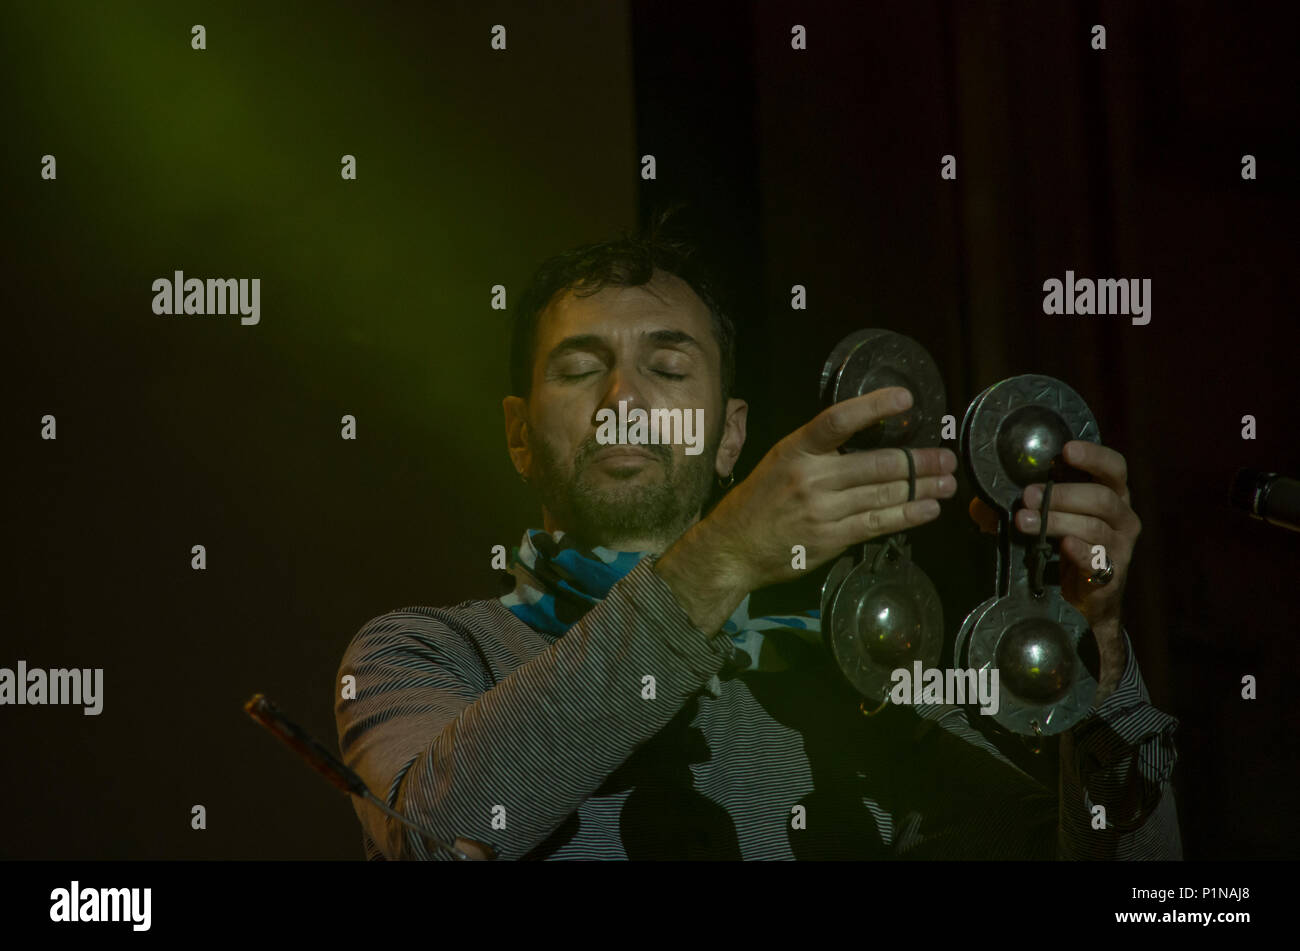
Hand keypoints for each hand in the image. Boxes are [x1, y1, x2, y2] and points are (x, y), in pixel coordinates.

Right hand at [677, 386, 957, 599]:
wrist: (733, 547)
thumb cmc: (759, 501)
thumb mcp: (780, 462)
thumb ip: (818, 452)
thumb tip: (867, 442)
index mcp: (796, 449)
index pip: (838, 420)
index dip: (873, 406)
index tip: (905, 399)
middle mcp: (810, 477)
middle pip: (876, 464)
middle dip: (919, 462)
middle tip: (945, 458)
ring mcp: (822, 510)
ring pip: (884, 495)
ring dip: (921, 488)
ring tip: (947, 483)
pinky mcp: (831, 539)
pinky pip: (877, 524)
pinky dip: (907, 516)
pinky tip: (927, 509)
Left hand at [969, 439, 1139, 691]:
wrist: (1081, 602)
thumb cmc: (1062, 549)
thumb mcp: (1042, 522)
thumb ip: (1017, 507)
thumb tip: (980, 503)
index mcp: (1111, 495)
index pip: (1113, 467)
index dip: (1093, 455)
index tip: (1065, 450)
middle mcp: (1122, 518)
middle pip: (1101, 497)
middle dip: (1062, 494)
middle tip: (1028, 496)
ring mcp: (1120, 547)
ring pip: (1095, 528)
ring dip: (1058, 521)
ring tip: (1024, 521)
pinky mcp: (1112, 576)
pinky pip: (1098, 560)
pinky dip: (1079, 552)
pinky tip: (1062, 546)